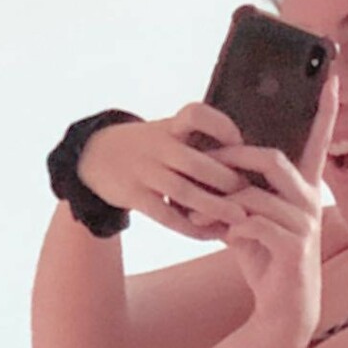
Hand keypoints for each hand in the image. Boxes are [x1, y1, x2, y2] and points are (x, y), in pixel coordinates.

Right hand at [76, 105, 252, 240]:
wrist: (95, 156)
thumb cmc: (149, 148)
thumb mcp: (168, 132)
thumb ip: (200, 142)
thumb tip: (249, 159)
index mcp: (169, 127)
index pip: (195, 114)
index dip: (221, 126)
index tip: (239, 143)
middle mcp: (157, 146)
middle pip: (196, 162)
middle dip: (227, 179)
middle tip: (253, 194)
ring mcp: (143, 171)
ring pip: (184, 192)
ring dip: (215, 207)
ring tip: (240, 218)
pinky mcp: (134, 195)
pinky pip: (166, 216)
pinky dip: (192, 227)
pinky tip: (211, 234)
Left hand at [203, 70, 340, 347]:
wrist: (283, 308)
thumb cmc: (267, 260)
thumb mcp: (248, 219)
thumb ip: (237, 192)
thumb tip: (209, 165)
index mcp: (304, 189)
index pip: (318, 141)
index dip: (325, 110)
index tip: (332, 78)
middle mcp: (310, 201)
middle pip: (272, 159)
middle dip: (233, 159)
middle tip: (205, 163)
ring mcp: (304, 223)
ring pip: (255, 193)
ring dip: (221, 202)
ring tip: (199, 213)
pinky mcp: (292, 245)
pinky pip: (251, 221)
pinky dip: (227, 228)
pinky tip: (216, 236)